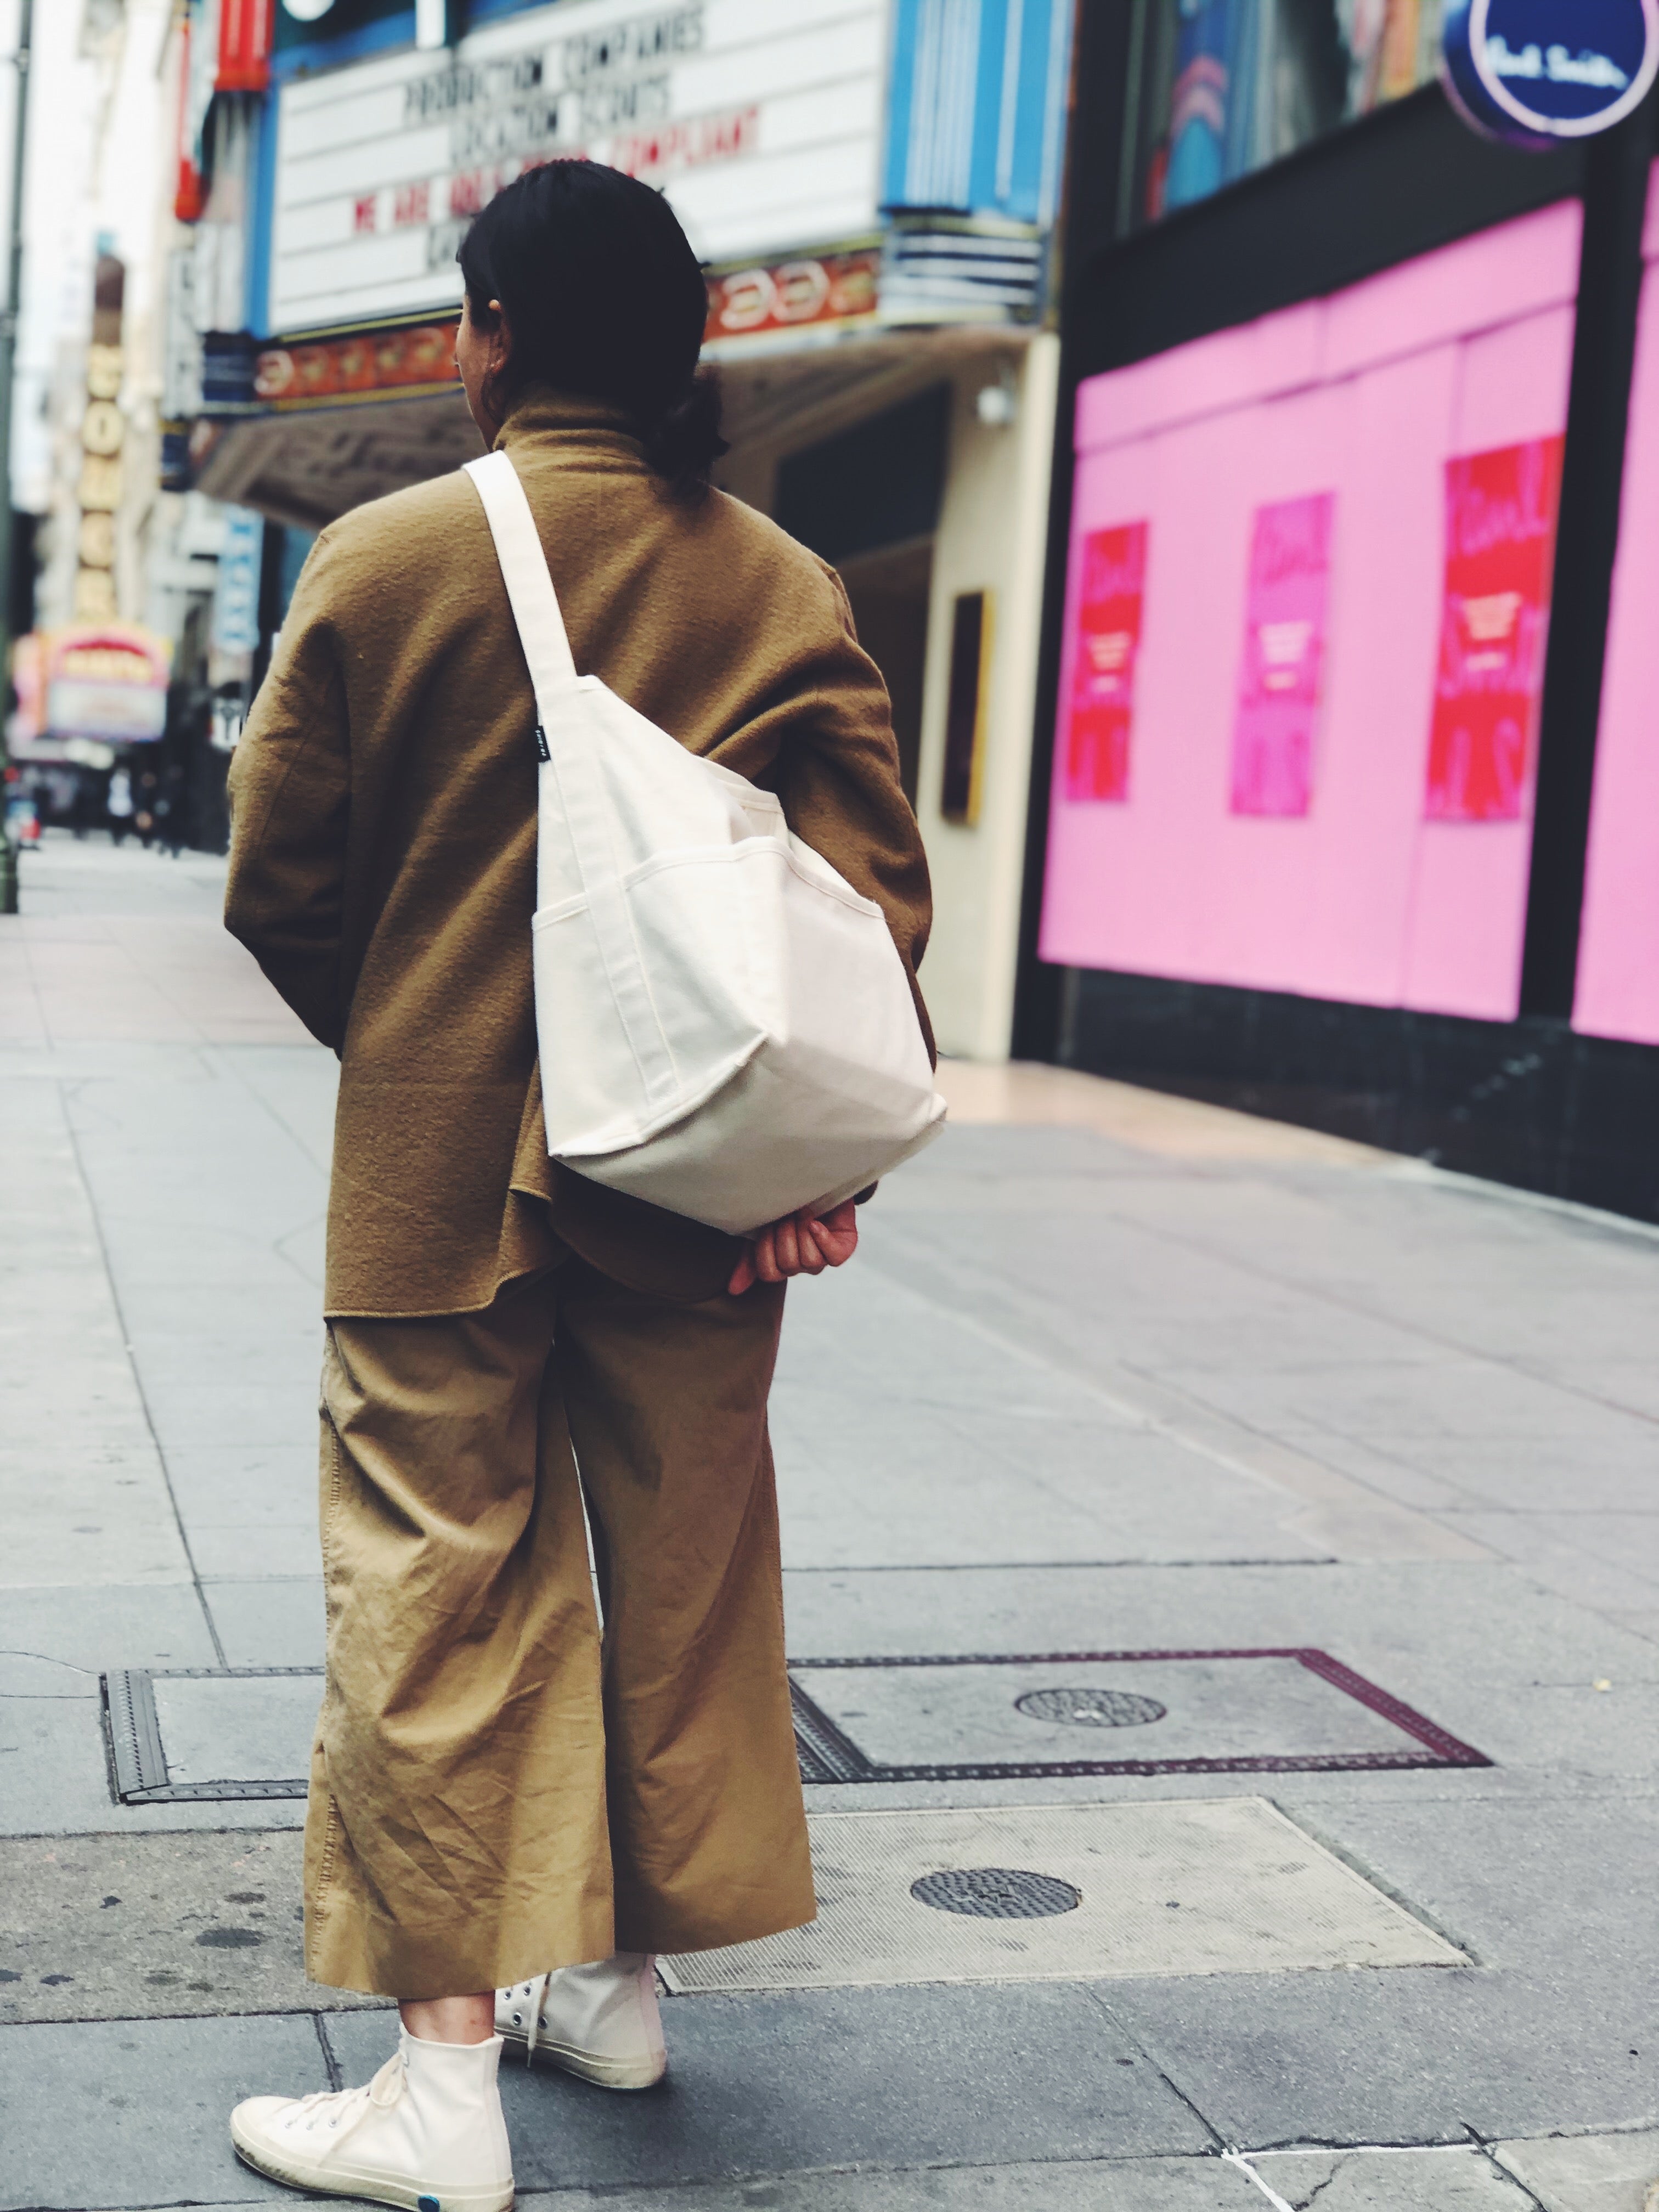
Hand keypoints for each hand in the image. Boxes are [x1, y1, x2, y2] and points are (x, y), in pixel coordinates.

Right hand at [728, 1199, 858, 1294]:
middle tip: (786, 1214)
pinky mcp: (843, 1249)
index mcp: (782, 1264)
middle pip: (788, 1264)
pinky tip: (815, 1223)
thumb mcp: (761, 1230)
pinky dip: (822, 1238)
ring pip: (810, 1261)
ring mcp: (823, 1259)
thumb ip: (748, 1259)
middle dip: (784, 1234)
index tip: (767, 1224)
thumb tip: (733, 1290)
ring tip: (802, 1212)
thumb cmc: (786, 1208)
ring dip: (803, 1231)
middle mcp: (802, 1266)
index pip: (769, 1273)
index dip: (765, 1249)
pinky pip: (833, 1256)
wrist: (815, 1185)